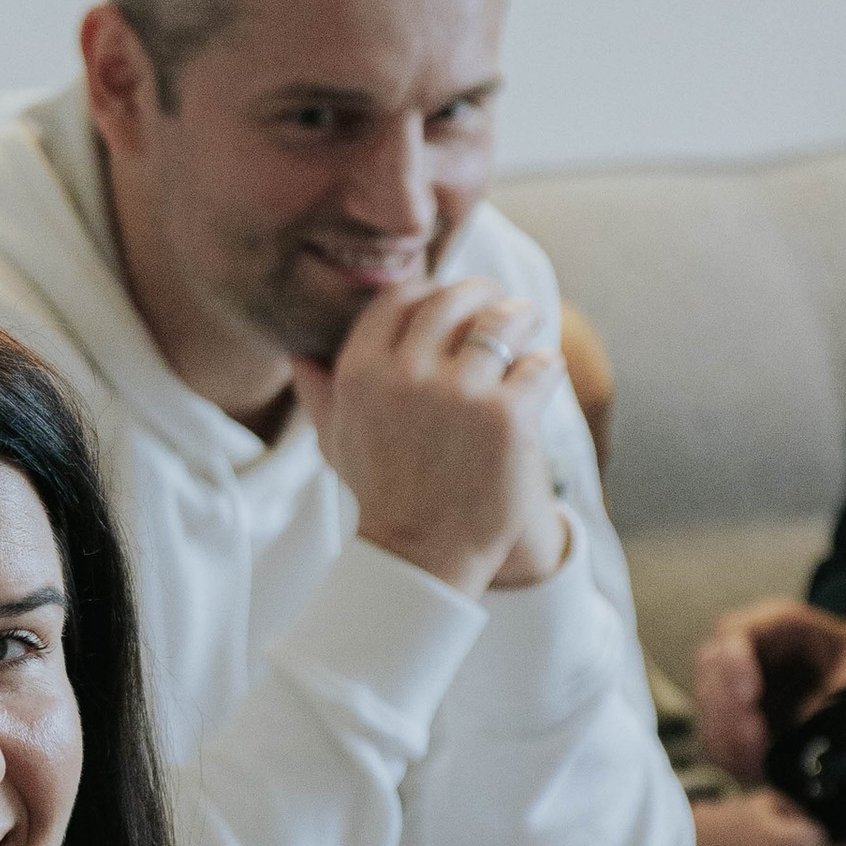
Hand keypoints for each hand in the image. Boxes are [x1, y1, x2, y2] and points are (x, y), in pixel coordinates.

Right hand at [296, 279, 564, 602]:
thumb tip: (300, 357)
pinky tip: (543, 373)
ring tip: (531, 320)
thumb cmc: (381, 494)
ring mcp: (460, 394)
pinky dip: (545, 365)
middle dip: (483, 294)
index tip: (452, 300)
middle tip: (502, 303)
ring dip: (522, 316)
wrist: (421, 554)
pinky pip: (538, 365)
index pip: (402, 298)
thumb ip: (320, 394)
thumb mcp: (337, 441)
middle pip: (454, 300)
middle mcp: (406, 375)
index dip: (432, 291)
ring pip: (503, 323)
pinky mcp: (507, 417)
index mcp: (362, 372)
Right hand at [691, 598, 845, 784]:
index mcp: (774, 624)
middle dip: (728, 707)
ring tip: (757, 760)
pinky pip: (715, 737)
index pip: (733, 634)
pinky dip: (730, 755)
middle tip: (755, 737)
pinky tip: (756, 768)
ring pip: (707, 708)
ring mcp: (732, 684)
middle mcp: (744, 650)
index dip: (734, 664)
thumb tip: (813, 716)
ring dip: (727, 736)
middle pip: (710, 670)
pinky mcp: (732, 719)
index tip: (750, 696)